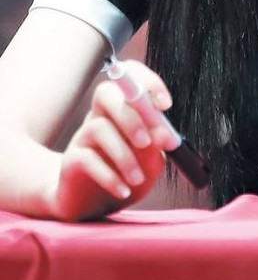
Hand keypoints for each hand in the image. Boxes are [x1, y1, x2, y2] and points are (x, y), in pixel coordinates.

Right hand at [46, 60, 173, 220]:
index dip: (148, 82)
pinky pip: (86, 158)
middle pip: (105, 93)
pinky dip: (109, 176)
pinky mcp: (71, 160)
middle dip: (130, 116)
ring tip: (138, 179)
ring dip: (124, 155)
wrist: (93, 205)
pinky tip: (123, 191)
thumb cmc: (127, 174)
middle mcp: (100, 115)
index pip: (129, 74)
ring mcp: (82, 136)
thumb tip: (164, 134)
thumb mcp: (150, 162)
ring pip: (98, 128)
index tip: (165, 105)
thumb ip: (157, 147)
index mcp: (123, 107)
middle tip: (147, 142)